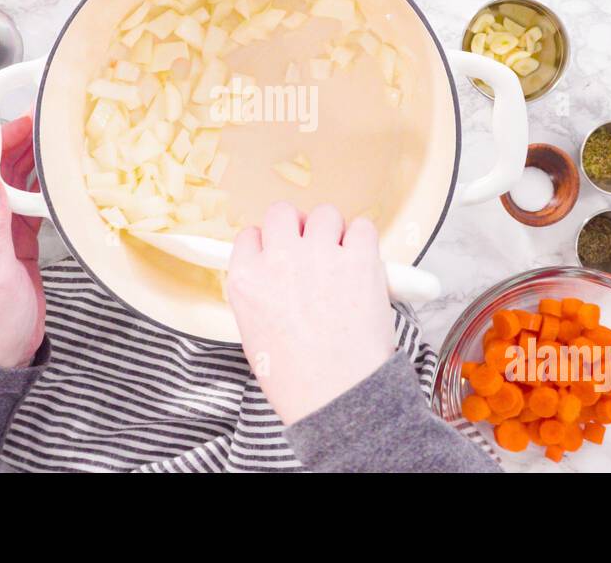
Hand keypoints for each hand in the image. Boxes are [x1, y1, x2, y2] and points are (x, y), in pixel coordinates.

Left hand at [0, 116, 44, 368]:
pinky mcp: (20, 242)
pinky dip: (42, 187)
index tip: (7, 122)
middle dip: (11, 142)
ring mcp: (1, 231)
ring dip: (29, 160)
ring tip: (52, 138)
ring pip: (13, 184)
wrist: (3, 356)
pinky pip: (30, 205)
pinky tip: (57, 174)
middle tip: (40, 121)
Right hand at [226, 201, 394, 424]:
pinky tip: (362, 262)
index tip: (279, 255)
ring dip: (332, 232)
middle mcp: (278, 260)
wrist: (337, 397)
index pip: (250, 235)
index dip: (268, 244)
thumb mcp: (254, 335)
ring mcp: (319, 255)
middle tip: (310, 248)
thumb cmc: (297, 379)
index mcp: (246, 281)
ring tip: (340, 259)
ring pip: (325, 214)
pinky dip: (364, 241)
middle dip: (297, 227)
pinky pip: (362, 227)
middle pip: (283, 212)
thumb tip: (274, 275)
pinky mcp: (358, 259)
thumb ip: (259, 295)